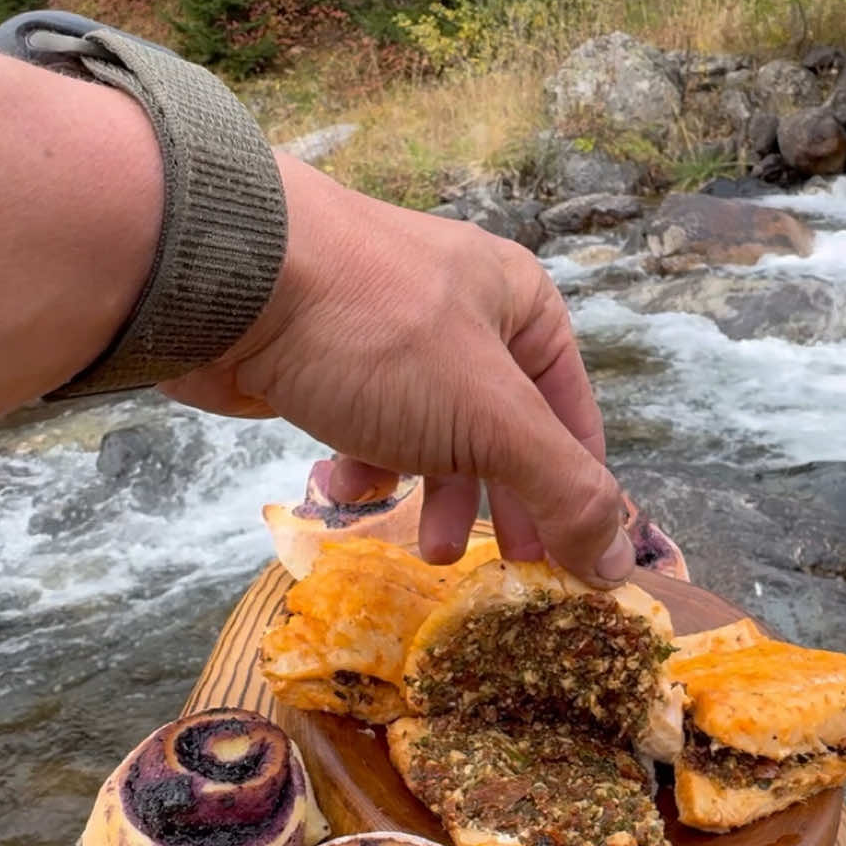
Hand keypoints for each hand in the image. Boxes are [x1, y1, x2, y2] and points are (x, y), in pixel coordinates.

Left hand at [164, 155, 633, 584]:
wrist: (228, 278)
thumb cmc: (377, 333)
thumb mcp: (489, 418)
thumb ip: (559, 491)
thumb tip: (618, 562)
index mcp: (521, 305)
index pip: (573, 415)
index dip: (577, 492)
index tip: (573, 565)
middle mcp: (463, 313)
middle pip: (504, 429)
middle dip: (504, 502)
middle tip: (510, 568)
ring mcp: (390, 333)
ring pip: (433, 431)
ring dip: (434, 492)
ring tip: (428, 550)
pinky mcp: (327, 355)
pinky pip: (366, 421)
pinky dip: (365, 462)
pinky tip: (348, 488)